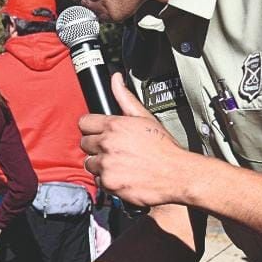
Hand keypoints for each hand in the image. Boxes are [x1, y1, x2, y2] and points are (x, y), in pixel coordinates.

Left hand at [78, 73, 188, 206]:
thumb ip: (125, 98)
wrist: (177, 174)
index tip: (99, 133)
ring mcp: (107, 164)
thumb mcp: (145, 117)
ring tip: (118, 164)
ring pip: (89, 163)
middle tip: (112, 150)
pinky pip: (98, 180)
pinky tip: (122, 176)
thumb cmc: (164, 148)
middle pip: (84, 143)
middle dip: (96, 147)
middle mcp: (107, 143)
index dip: (92, 128)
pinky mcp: (109, 182)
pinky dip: (107, 181)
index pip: (84, 122)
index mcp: (114, 125)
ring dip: (100, 164)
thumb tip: (115, 79)